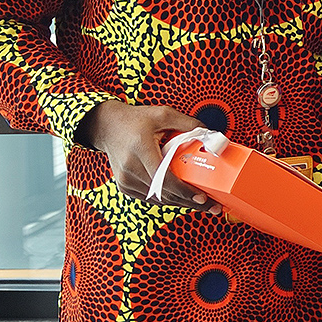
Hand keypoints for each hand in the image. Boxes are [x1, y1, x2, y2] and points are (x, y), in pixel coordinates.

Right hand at [81, 100, 211, 209]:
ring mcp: (126, 180)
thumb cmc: (136, 120)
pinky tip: (184, 199)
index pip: (164, 178)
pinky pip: (151, 198)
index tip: (203, 197)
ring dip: (181, 203)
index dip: (184, 191)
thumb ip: (189, 124)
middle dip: (190, 201)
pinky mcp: (125, 186)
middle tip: (213, 206)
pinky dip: (168, 199)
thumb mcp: (164, 114)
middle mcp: (131, 168)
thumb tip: (213, 136)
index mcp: (140, 149)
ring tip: (203, 204)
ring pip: (158, 200)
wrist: (108, 126)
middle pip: (164, 193)